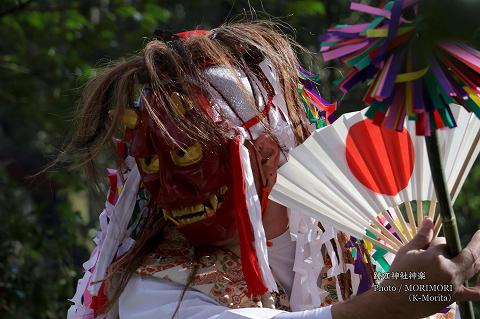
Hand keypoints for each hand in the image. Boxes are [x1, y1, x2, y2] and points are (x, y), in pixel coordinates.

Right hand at [332, 218, 479, 318]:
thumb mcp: (407, 252)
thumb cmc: (398, 274)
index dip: (439, 241)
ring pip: (474, 267)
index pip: (444, 242)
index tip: (431, 244)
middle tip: (479, 234)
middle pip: (467, 253)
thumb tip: (429, 220)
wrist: (395, 301)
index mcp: (435, 257)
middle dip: (476, 243)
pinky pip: (475, 293)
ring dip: (479, 257)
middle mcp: (448, 270)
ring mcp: (453, 284)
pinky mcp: (454, 296)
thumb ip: (421, 236)